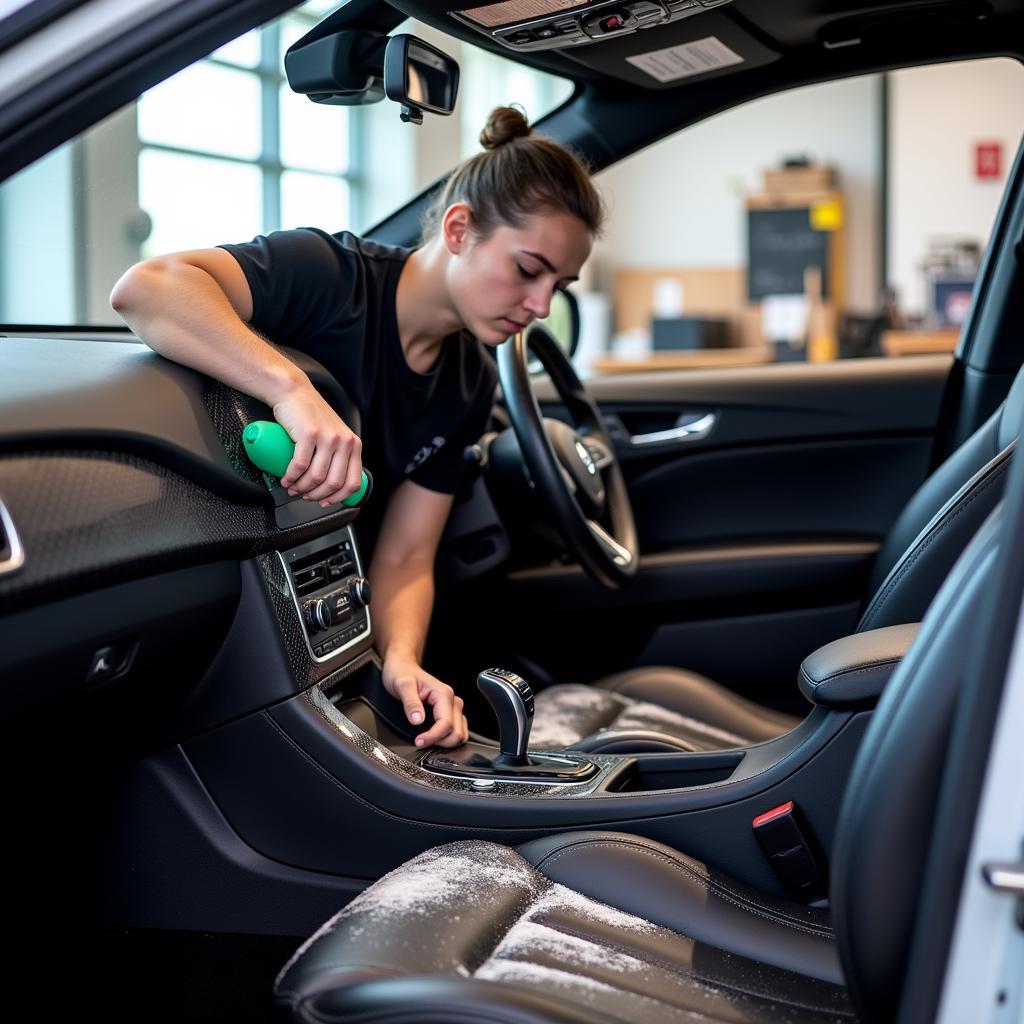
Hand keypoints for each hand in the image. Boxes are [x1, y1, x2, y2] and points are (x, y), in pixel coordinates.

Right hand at [271, 383, 362, 506]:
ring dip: (302, 488)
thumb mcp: (334, 436)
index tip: (325, 502)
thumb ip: (339, 456)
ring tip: (293, 487)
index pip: (353, 482)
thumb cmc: (311, 416)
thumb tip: (332, 484)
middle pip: (333, 483)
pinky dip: (291, 477)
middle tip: (305, 496)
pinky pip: (301, 465)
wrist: (294, 393)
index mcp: (353, 445)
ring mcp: (328, 437)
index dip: (338, 498)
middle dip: (317, 495)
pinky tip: (286, 479)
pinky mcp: (309, 434)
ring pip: (316, 477)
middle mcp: (344, 441)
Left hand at [381, 653, 468, 748]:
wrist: (402, 666)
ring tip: (428, 741)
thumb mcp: (402, 685)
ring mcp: (452, 707)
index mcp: (443, 694)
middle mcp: (451, 700)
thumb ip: (410, 703)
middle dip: (441, 742)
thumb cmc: (402, 673)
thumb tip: (417, 720)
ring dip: (446, 742)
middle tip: (422, 742)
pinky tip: (433, 738)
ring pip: (460, 733)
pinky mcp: (450, 712)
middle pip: (457, 731)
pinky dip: (447, 739)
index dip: (433, 736)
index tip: (418, 741)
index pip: (446, 723)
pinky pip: (456, 731)